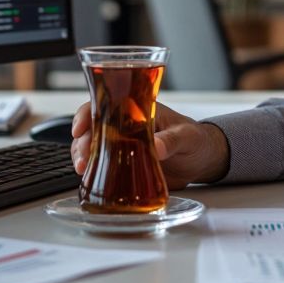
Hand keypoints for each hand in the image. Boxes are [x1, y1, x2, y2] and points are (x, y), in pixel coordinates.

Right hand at [70, 100, 230, 188]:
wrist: (203, 161)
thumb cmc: (196, 140)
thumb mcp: (187, 137)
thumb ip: (172, 140)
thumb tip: (156, 147)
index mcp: (138, 110)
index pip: (105, 104)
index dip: (87, 113)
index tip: (80, 128)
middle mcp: (126, 126)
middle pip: (93, 127)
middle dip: (81, 141)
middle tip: (83, 158)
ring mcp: (124, 145)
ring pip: (92, 146)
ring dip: (83, 156)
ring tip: (83, 170)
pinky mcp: (126, 164)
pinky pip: (103, 165)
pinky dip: (93, 171)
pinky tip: (89, 178)